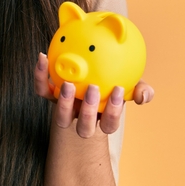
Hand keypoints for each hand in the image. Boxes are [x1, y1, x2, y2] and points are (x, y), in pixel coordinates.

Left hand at [34, 52, 153, 137]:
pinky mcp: (50, 95)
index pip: (109, 124)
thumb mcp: (129, 85)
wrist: (90, 70)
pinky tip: (44, 58)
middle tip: (93, 89)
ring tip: (69, 83)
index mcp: (103, 118)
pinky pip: (42, 89)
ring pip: (61, 117)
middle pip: (84, 127)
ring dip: (64, 102)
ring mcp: (65, 110)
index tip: (118, 91)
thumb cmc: (112, 83)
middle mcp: (83, 119)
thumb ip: (140, 90)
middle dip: (88, 111)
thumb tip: (144, 96)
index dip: (113, 112)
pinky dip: (40, 75)